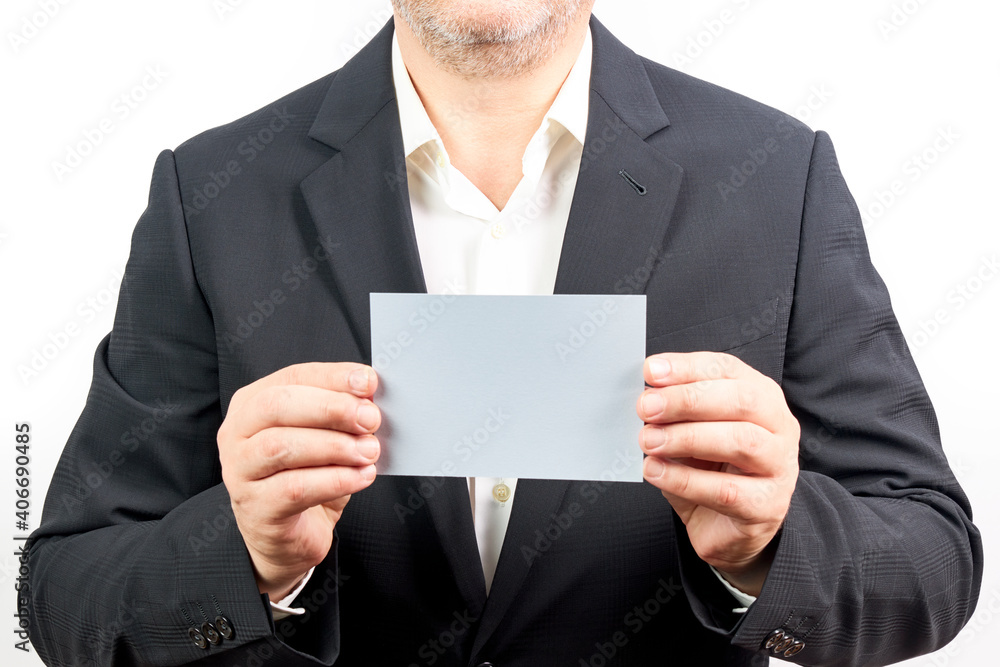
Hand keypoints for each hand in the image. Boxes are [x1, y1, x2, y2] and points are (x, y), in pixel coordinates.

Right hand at [218, 362, 380, 600]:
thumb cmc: (307, 475)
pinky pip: (295, 488)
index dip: (332, 377)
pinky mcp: (256, 508)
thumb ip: (340, 413)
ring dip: (334, 446)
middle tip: (370, 419)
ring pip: (282, 447)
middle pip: (277, 406)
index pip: (292, 378)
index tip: (369, 382)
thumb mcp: (324, 436)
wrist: (289, 535)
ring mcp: (240, 472)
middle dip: (330, 408)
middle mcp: (237, 434)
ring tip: (369, 451)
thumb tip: (370, 398)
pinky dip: (335, 480)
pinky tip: (361, 477)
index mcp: (252, 404)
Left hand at [637, 352, 798, 595]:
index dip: (688, 368)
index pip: (728, 370)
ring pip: (742, 441)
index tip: (650, 371)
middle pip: (742, 400)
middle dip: (688, 400)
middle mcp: (779, 427)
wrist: (727, 528)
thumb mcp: (690, 432)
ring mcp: (779, 467)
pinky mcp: (767, 506)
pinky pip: (726, 490)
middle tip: (646, 407)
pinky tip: (655, 472)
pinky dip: (684, 479)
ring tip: (649, 441)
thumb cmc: (709, 470)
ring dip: (687, 438)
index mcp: (761, 397)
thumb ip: (674, 412)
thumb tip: (646, 395)